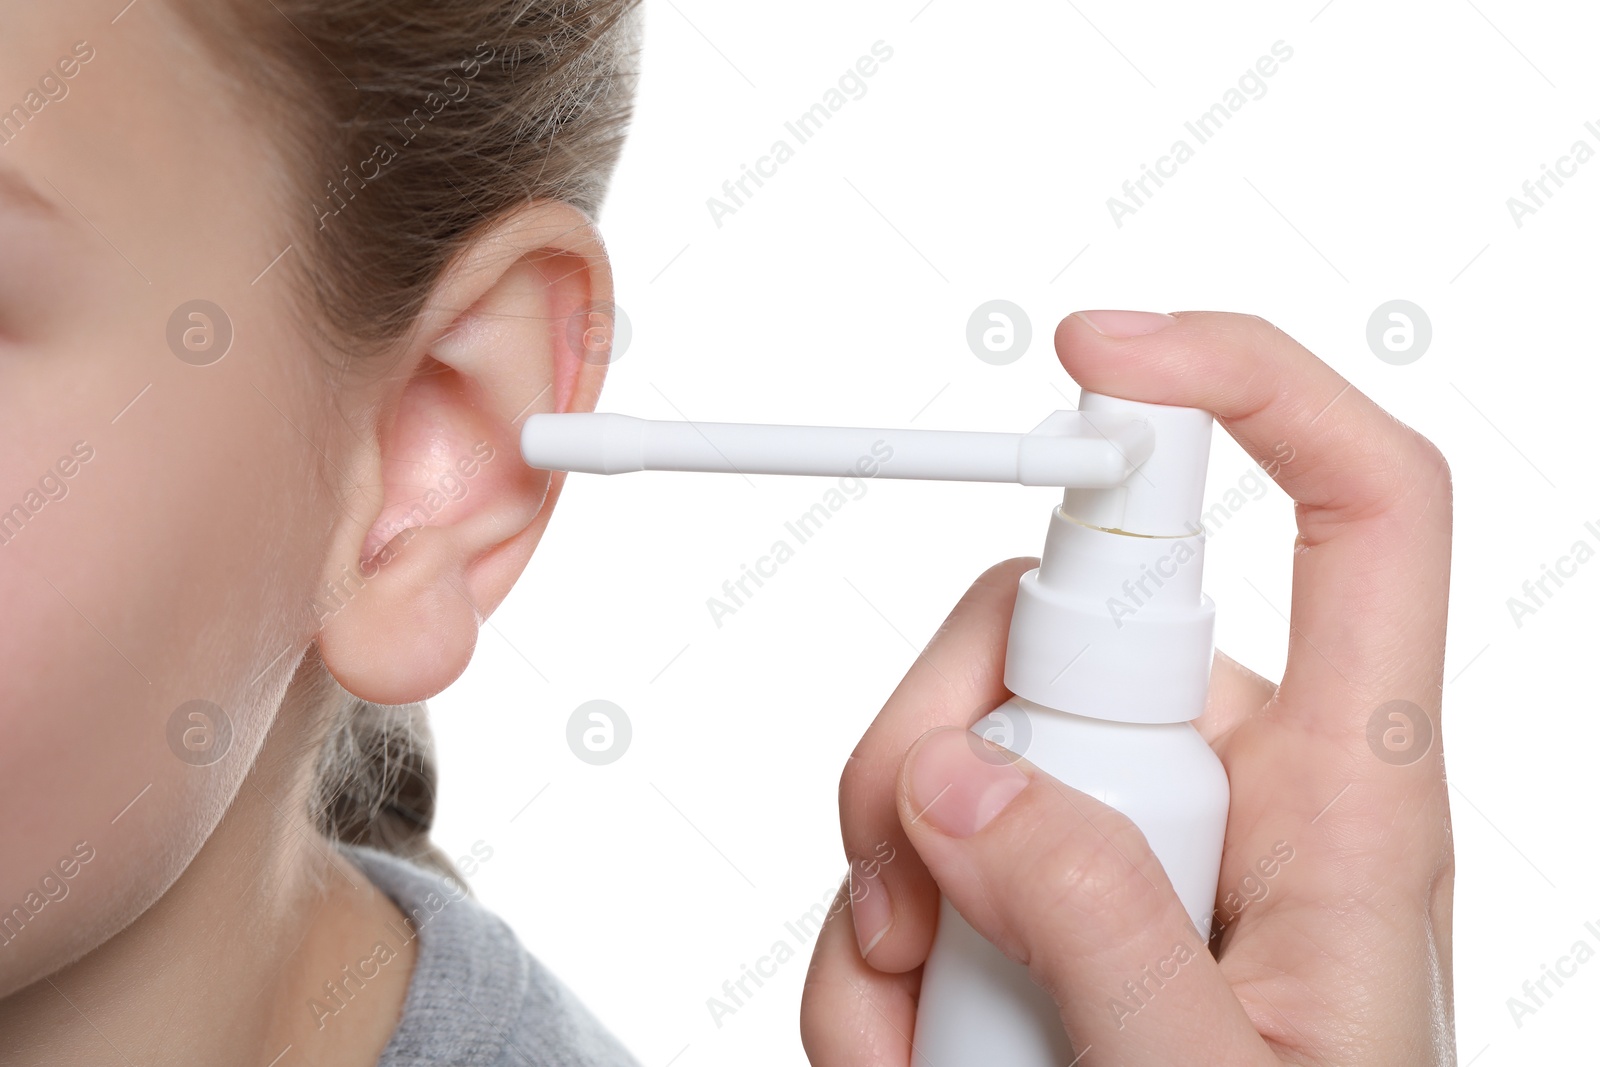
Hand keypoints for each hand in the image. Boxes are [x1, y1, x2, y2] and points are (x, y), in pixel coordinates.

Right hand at [799, 310, 1453, 1064]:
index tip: (1098, 350)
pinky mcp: (1047, 890)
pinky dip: (873, 944)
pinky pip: (915, 846)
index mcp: (1346, 802)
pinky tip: (904, 1045)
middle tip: (916, 916)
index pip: (1359, 508)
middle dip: (929, 747)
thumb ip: (1100, 929)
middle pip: (1055, 621)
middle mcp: (1236, 783)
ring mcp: (1130, 833)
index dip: (1250, 385)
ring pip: (953, 737)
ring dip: (888, 884)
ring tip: (914, 1034)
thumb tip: (958, 782)